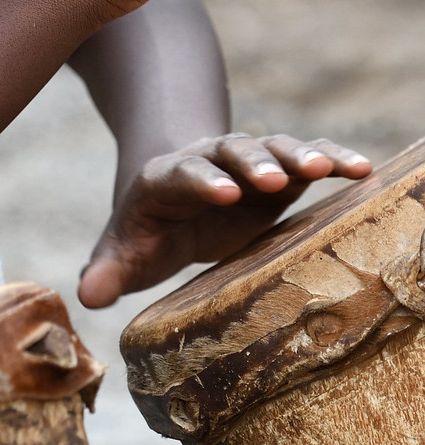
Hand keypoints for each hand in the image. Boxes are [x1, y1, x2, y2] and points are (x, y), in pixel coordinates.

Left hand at [77, 132, 370, 307]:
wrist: (172, 196)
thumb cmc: (147, 231)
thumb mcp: (125, 251)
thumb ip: (107, 271)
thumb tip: (87, 296)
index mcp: (164, 180)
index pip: (180, 174)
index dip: (201, 180)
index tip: (224, 193)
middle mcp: (207, 161)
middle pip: (228, 153)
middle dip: (251, 164)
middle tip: (275, 180)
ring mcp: (244, 163)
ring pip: (271, 148)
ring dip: (298, 155)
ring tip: (328, 168)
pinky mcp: (279, 172)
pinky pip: (306, 157)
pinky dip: (331, 157)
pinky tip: (359, 168)